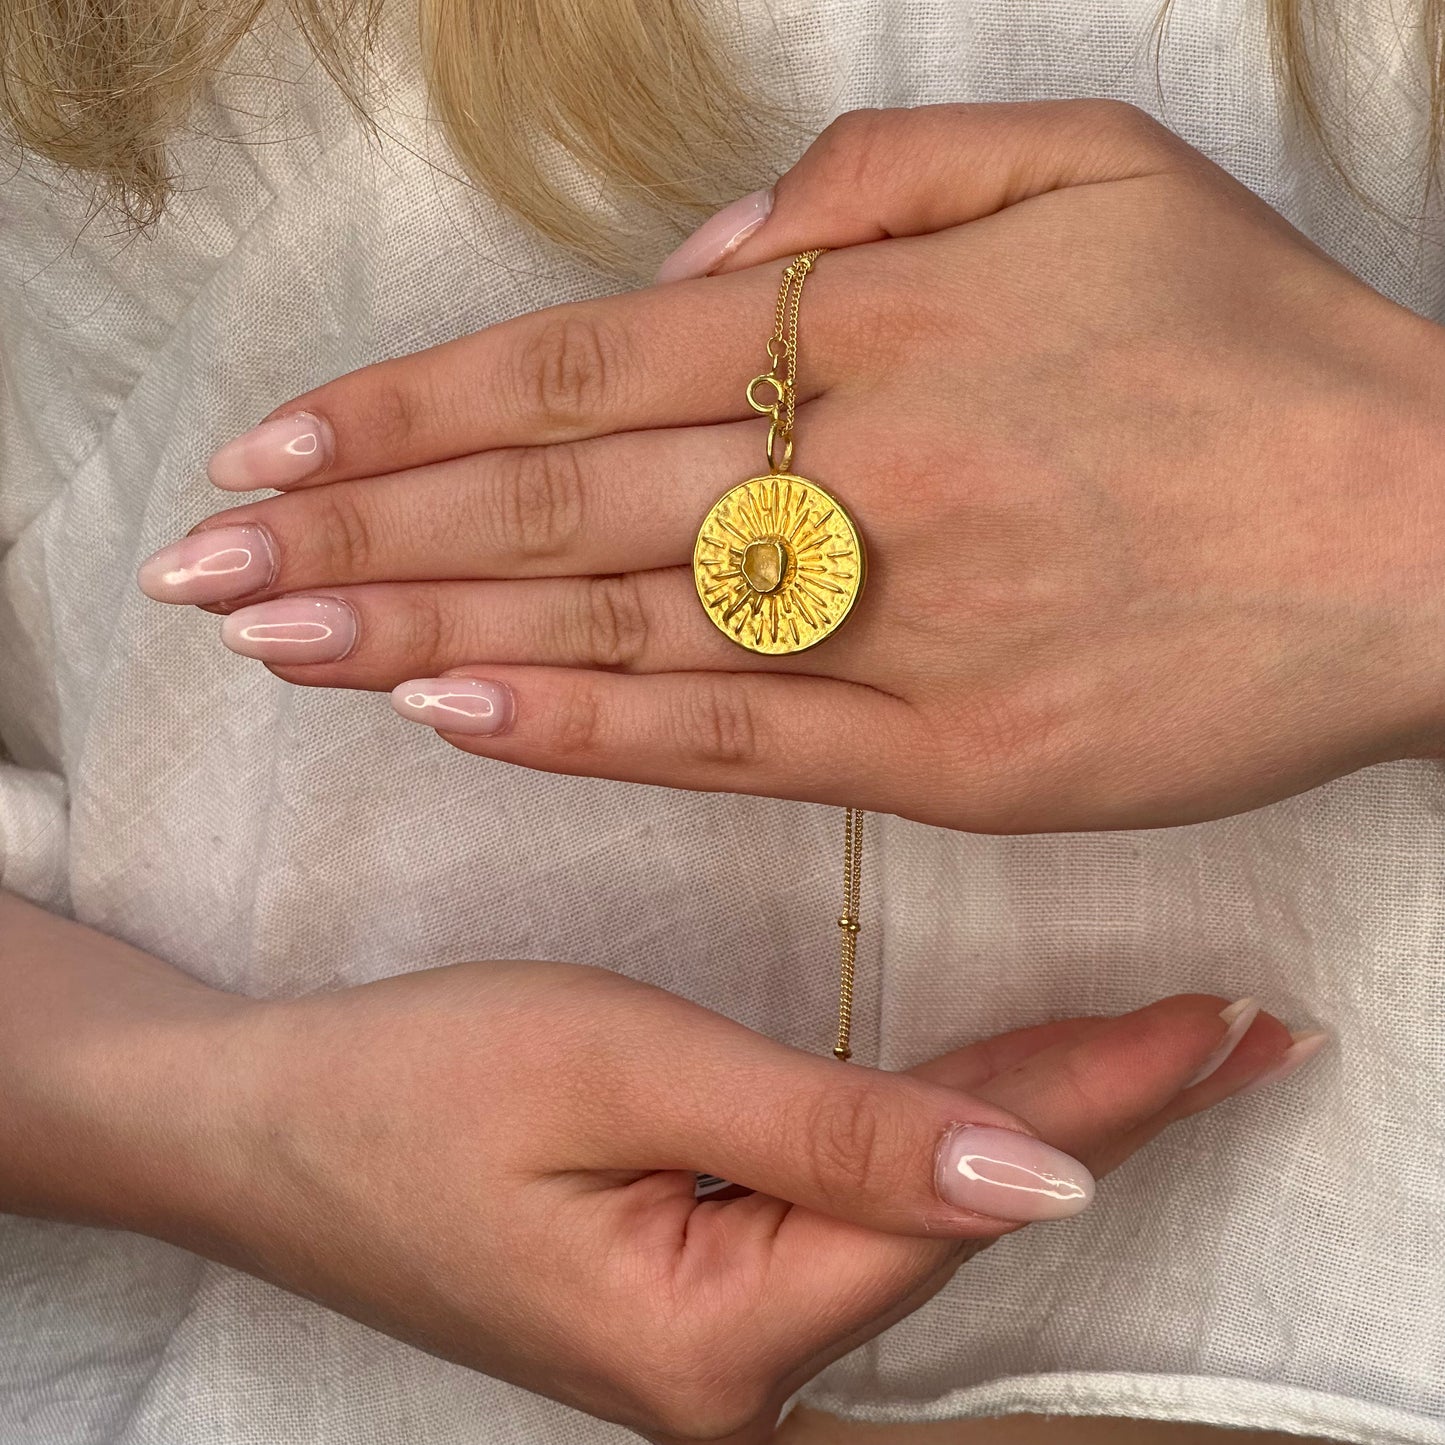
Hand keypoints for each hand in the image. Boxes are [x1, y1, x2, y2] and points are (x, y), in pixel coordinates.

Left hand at [140, 102, 1444, 829]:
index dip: (409, 408)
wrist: (1421, 537)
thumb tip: (705, 249)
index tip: (279, 446)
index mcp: (874, 322)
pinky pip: (735, 737)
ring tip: (280, 642)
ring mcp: (899, 623)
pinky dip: (589, 725)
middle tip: (209, 562)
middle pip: (552, 498)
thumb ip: (871, 186)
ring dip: (425, 632)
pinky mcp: (949, 754)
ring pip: (614, 623)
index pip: (574, 363)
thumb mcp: (1082, 171)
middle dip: (359, 527)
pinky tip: (459, 716)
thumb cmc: (1256, 348)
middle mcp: (858, 468)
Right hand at [193, 964, 1304, 1443]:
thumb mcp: (624, 1071)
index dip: (1102, 1104)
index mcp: (717, 1338)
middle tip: (1231, 1027)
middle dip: (1094, 1106)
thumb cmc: (414, 1086)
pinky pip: (835, 1194)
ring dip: (1013, 1107)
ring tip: (1150, 1044)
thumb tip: (1043, 1181)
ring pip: (902, 1198)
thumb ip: (832, 1133)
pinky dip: (918, 1122)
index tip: (1219, 1026)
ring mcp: (707, 1331)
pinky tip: (990, 1081)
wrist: (258, 1124)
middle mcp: (731, 1368)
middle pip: (951, 1210)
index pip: (960, 1199)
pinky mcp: (684, 1276)